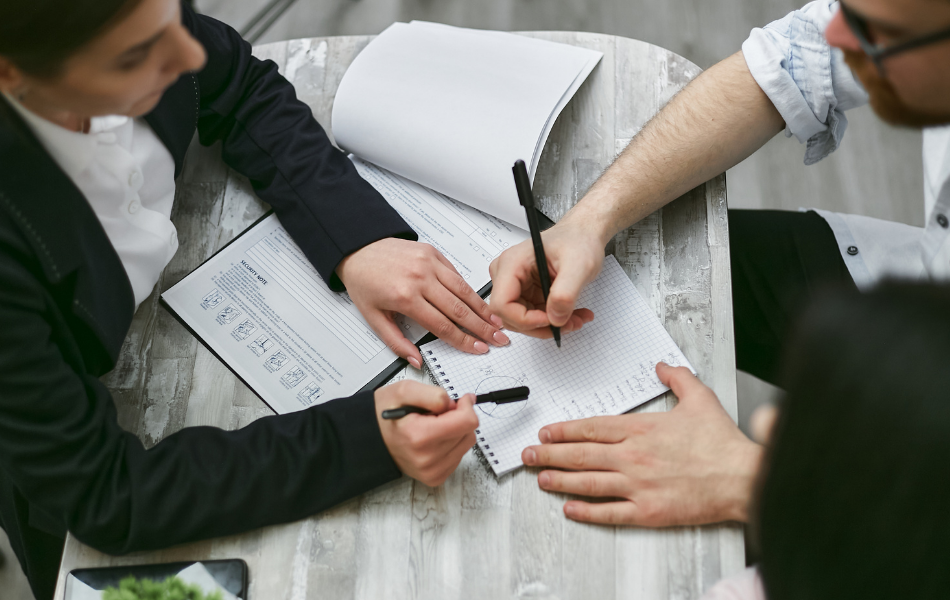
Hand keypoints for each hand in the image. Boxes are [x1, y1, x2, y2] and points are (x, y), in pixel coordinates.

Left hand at [337, 238, 508, 367]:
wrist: (358, 249)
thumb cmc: (364, 281)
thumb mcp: (373, 317)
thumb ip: (396, 342)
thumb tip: (416, 360)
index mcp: (405, 297)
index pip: (443, 325)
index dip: (464, 340)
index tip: (477, 348)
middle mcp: (420, 278)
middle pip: (459, 309)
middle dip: (482, 327)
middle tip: (498, 338)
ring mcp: (429, 263)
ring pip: (463, 290)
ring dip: (482, 308)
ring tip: (496, 322)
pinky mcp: (434, 253)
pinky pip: (456, 274)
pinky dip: (469, 290)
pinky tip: (479, 302)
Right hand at [375, 380, 478, 485]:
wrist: (370, 438)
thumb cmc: (385, 414)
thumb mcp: (405, 390)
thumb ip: (434, 394)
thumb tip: (456, 404)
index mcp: (420, 436)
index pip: (467, 422)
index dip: (466, 406)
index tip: (459, 401)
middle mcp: (427, 458)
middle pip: (469, 432)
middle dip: (458, 417)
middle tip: (437, 413)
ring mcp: (431, 471)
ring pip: (465, 444)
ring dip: (455, 431)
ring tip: (432, 426)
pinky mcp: (435, 477)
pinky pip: (458, 456)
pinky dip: (451, 444)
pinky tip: (433, 439)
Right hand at [488, 219, 600, 337]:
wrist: (583, 236)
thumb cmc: (578, 240)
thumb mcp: (578, 265)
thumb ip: (565, 293)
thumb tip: (555, 318)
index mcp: (512, 263)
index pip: (501, 304)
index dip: (524, 319)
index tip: (550, 320)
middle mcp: (508, 274)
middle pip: (510, 317)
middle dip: (541, 326)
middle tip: (568, 323)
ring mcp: (516, 285)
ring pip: (522, 321)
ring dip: (550, 325)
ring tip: (574, 318)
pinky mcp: (526, 293)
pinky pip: (533, 316)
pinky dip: (553, 320)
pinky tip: (571, 314)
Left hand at [520, 363, 762, 525]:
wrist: (743, 478)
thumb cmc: (722, 443)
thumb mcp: (700, 399)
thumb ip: (677, 378)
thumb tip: (661, 365)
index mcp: (641, 429)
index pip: (591, 428)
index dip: (564, 430)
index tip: (546, 432)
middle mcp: (633, 457)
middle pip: (580, 454)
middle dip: (549, 454)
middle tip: (528, 456)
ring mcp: (638, 486)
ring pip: (588, 483)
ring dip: (560, 481)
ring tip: (540, 479)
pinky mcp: (648, 511)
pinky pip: (609, 513)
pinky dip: (586, 512)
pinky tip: (570, 509)